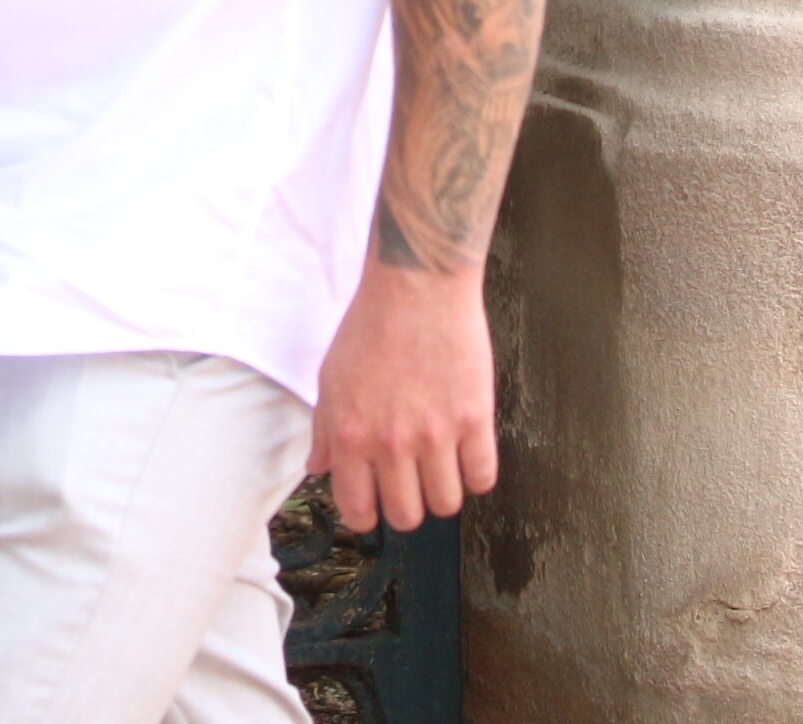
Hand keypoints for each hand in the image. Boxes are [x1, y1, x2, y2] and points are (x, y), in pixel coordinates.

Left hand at [308, 259, 495, 534]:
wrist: (416, 286)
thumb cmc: (370, 327)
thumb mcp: (331, 377)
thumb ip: (325, 430)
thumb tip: (319, 467)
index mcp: (350, 435)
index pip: (359, 510)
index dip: (368, 515)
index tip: (376, 505)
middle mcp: (391, 443)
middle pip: (407, 516)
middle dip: (407, 507)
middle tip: (410, 484)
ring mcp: (436, 434)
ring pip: (446, 504)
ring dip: (442, 492)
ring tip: (439, 467)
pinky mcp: (474, 420)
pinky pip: (482, 478)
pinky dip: (476, 474)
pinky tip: (466, 454)